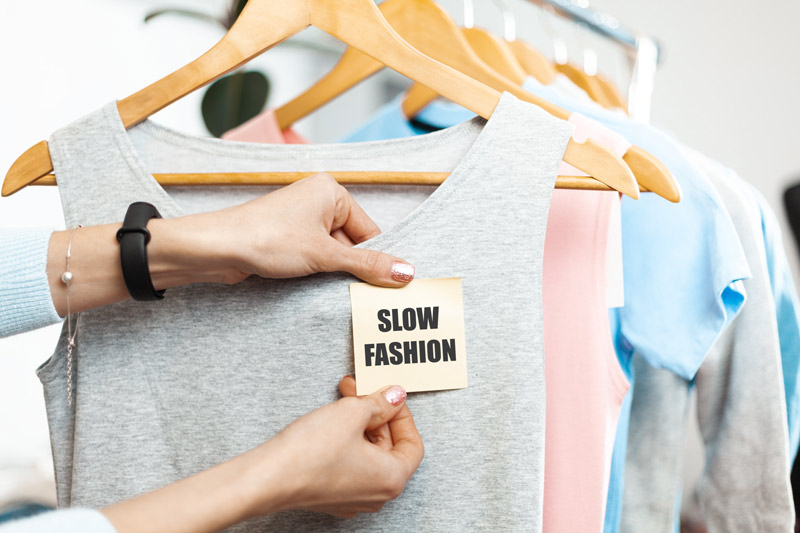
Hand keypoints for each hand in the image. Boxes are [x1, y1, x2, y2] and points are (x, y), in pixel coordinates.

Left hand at [47, 173, 414, 315]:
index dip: (377, 259)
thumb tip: (406, 273)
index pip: (370, 230)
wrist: (216, 249)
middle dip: (355, 269)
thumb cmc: (266, 239)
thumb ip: (367, 265)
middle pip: (353, 243)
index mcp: (331, 192)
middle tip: (364, 296)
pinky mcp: (287, 240)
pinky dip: (318, 275)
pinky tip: (316, 290)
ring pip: (333, 254)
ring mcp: (300, 221)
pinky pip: (315, 259)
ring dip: (335, 275)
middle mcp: (317, 202)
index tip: (389, 286)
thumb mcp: (325, 255)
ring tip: (334, 293)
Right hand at [248, 377, 423, 517]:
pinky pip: (350, 464)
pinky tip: (333, 421)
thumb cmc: (311, 452)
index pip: (412, 444)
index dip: (402, 415)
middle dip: (376, 414)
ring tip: (345, 400)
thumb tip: (395, 397)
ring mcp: (352, 497)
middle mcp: (376, 494)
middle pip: (390, 448)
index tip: (389, 397)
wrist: (268, 477)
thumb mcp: (353, 413)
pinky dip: (347, 440)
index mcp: (392, 478)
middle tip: (361, 390)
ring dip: (360, 424)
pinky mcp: (331, 495)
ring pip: (368, 454)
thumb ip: (380, 403)